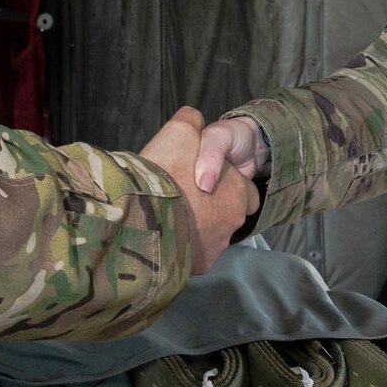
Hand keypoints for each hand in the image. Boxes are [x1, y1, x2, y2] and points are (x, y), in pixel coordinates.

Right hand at [142, 106, 258, 274]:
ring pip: (211, 235)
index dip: (225, 183)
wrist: (141, 218)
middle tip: (185, 198)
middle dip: (212, 208)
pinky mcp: (198, 268)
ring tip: (171, 217)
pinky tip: (165, 236)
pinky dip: (184, 248)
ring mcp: (216, 248)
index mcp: (238, 192)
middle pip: (227, 214)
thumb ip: (191, 122)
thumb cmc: (167, 171)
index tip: (201, 180)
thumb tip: (193, 119)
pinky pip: (194, 255)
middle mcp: (233, 222)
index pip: (244, 190)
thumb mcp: (180, 132)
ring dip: (197, 228)